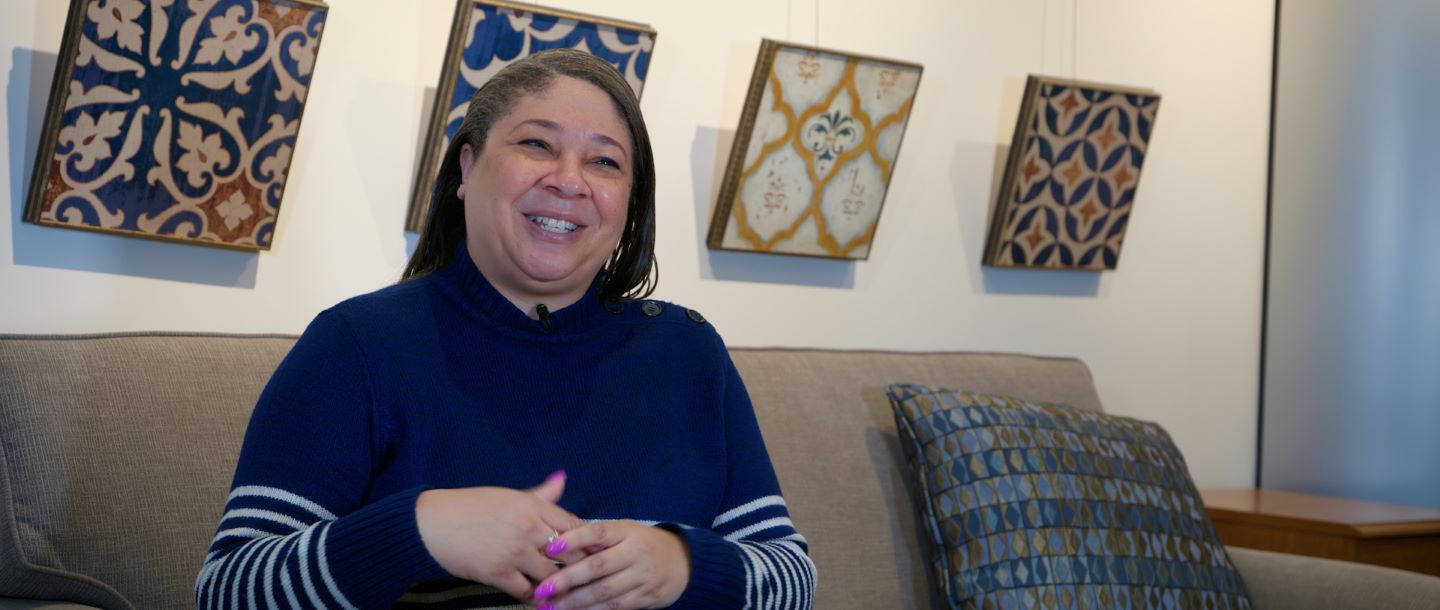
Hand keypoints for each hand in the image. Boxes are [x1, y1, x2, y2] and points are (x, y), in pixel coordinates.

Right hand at [416, 472, 580, 600]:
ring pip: (553, 576)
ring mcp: (515, 552)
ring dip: (559, 585)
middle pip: (571, 552)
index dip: (587, 540)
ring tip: (566, 591)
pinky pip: (527, 592)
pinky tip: (539, 598)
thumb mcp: (507, 495)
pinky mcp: (499, 573)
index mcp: (532, 505)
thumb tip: (562, 480)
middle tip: (588, 576)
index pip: (575, 525)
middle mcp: (528, 527)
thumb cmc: (470, 507)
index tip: (594, 551)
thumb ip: (540, 495)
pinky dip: (534, 596)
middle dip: (581, 565)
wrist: (432, 524)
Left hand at [531, 520, 689, 609]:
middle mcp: (636, 553)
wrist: (683, 561)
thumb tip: (558, 543)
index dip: (575, 539)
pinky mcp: (646, 597)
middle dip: (567, 579)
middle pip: (598, 567)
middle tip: (542, 588)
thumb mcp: (625, 531)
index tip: (551, 548)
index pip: (599, 532)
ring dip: (575, 601)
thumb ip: (597, 537)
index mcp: (627, 531)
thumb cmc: (643, 544)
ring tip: (551, 606)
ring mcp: (642, 576)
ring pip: (604, 591)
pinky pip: (615, 607)